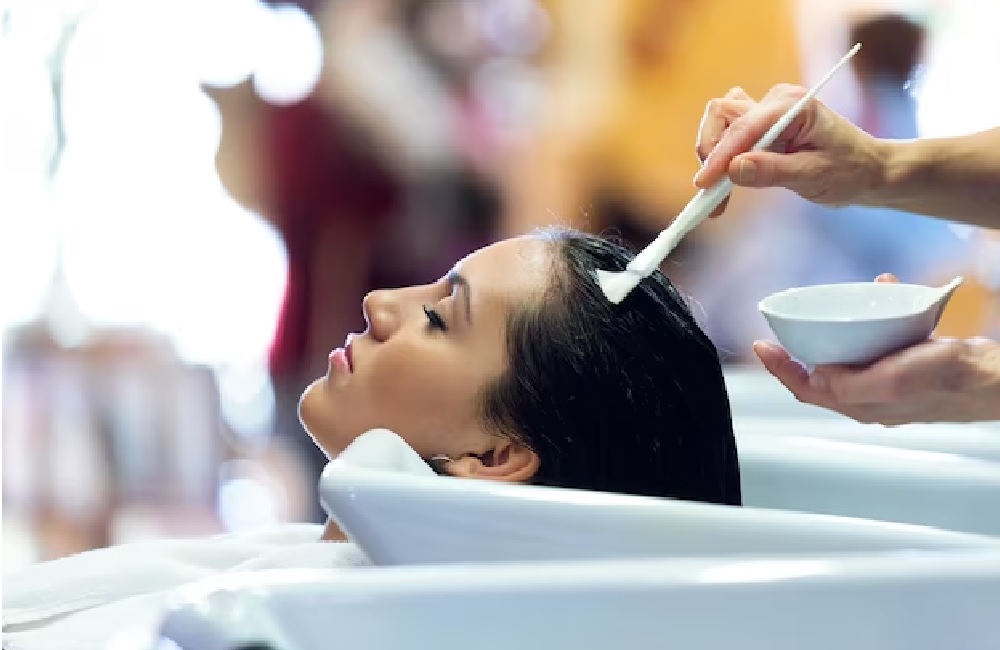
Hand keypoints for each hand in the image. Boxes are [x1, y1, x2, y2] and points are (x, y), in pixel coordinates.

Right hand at [693, 84, 884, 215]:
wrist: (867, 170)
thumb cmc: (850, 170)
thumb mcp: (814, 175)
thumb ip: (772, 171)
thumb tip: (733, 168)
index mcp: (792, 105)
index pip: (743, 127)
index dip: (719, 156)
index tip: (704, 185)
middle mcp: (775, 102)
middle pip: (722, 113)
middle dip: (711, 152)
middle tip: (711, 191)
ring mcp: (766, 111)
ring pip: (720, 122)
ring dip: (713, 154)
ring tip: (719, 192)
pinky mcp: (761, 126)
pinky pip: (728, 135)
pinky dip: (721, 159)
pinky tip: (726, 186)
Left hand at [752, 274, 999, 424]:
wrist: (996, 377)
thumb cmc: (950, 380)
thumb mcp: (893, 380)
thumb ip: (851, 384)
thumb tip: (815, 377)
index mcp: (862, 405)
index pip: (808, 390)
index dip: (781, 370)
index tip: (762, 346)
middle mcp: (873, 397)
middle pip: (823, 375)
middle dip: (801, 350)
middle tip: (784, 329)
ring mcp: (892, 381)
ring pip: (852, 354)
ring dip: (840, 328)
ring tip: (834, 304)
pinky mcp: (912, 364)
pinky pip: (885, 338)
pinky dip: (879, 316)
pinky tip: (886, 290)